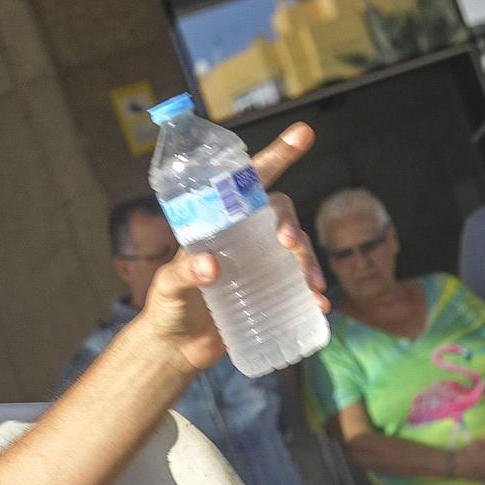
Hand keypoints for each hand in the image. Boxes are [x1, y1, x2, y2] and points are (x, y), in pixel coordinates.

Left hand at [135, 125, 329, 372]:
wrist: (175, 350)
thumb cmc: (165, 310)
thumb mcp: (167, 288)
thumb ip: (182, 274)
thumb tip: (211, 265)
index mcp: (219, 225)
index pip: (248, 183)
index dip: (277, 156)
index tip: (303, 134)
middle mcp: (243, 239)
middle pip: (280, 216)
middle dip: (293, 225)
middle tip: (289, 245)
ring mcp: (258, 266)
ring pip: (296, 251)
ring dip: (310, 263)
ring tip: (313, 287)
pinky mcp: (269, 294)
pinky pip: (299, 286)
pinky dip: (313, 295)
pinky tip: (319, 306)